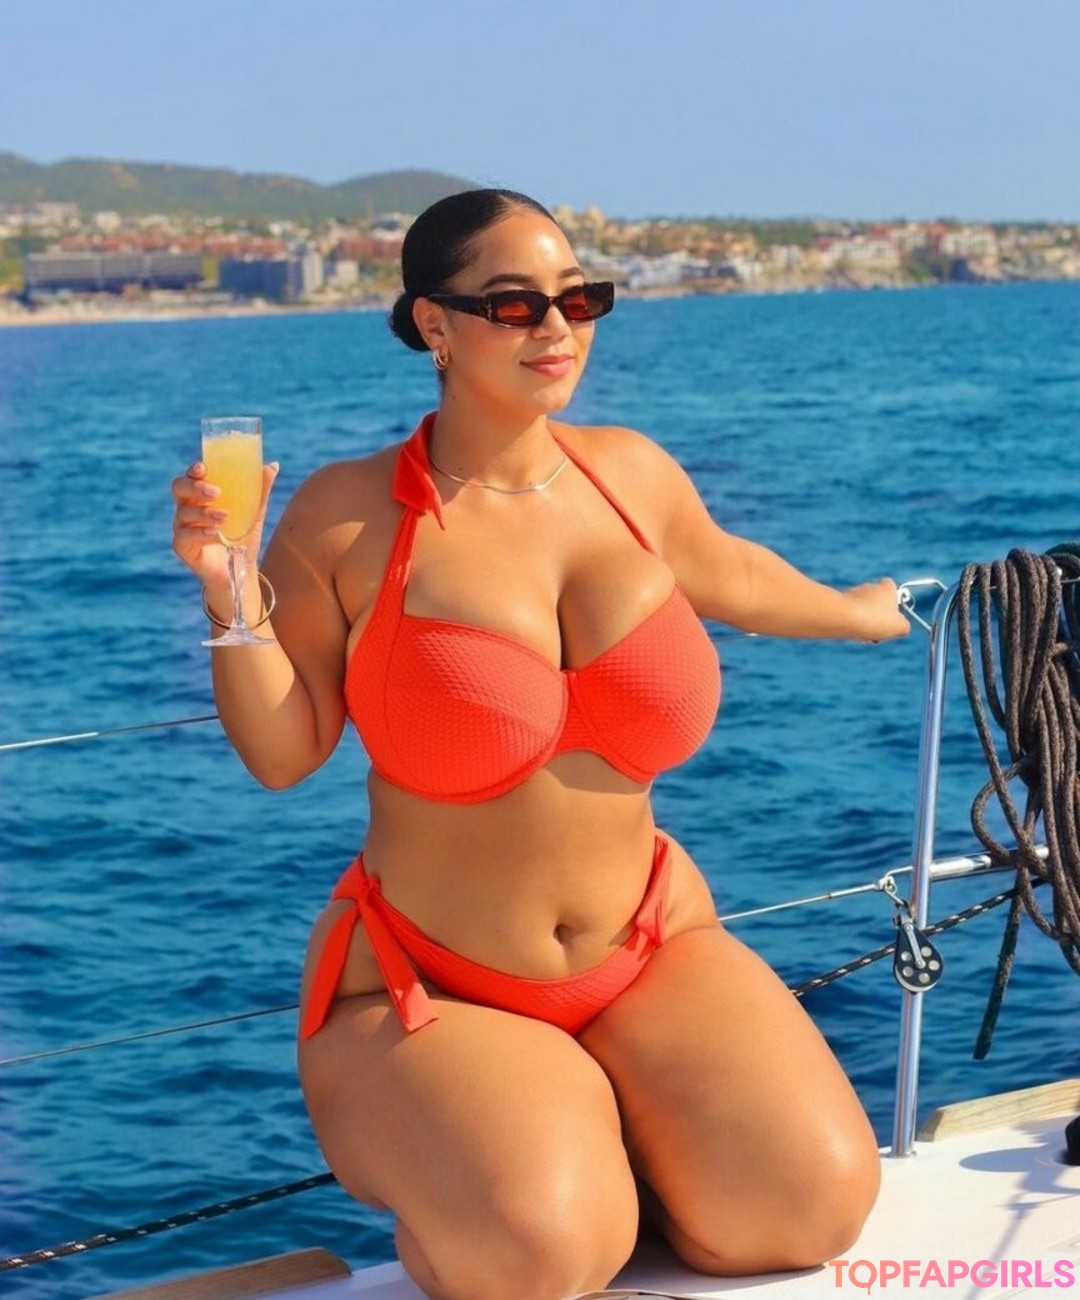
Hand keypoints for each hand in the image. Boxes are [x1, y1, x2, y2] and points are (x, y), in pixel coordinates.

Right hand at [171, 460, 278, 591]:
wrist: (239, 568)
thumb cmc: (242, 535)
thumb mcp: (254, 512)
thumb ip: (260, 490)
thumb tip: (273, 465)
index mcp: (200, 495)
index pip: (190, 476)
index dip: (193, 470)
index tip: (203, 467)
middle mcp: (187, 507)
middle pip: (179, 488)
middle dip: (195, 487)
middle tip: (217, 492)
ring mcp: (182, 527)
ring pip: (183, 513)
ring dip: (204, 512)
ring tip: (225, 516)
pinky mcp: (182, 546)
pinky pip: (184, 536)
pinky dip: (200, 532)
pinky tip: (213, 532)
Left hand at [843, 578, 911, 642]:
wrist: (845, 618)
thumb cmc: (876, 619)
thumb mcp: (900, 627)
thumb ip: (904, 626)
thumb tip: (901, 628)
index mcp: (886, 586)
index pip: (893, 588)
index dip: (894, 604)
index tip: (893, 617)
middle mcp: (870, 586)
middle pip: (878, 604)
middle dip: (879, 619)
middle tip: (878, 633)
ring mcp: (854, 592)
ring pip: (863, 610)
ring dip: (865, 623)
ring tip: (863, 635)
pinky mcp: (840, 601)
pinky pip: (850, 614)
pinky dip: (852, 624)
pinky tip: (851, 631)